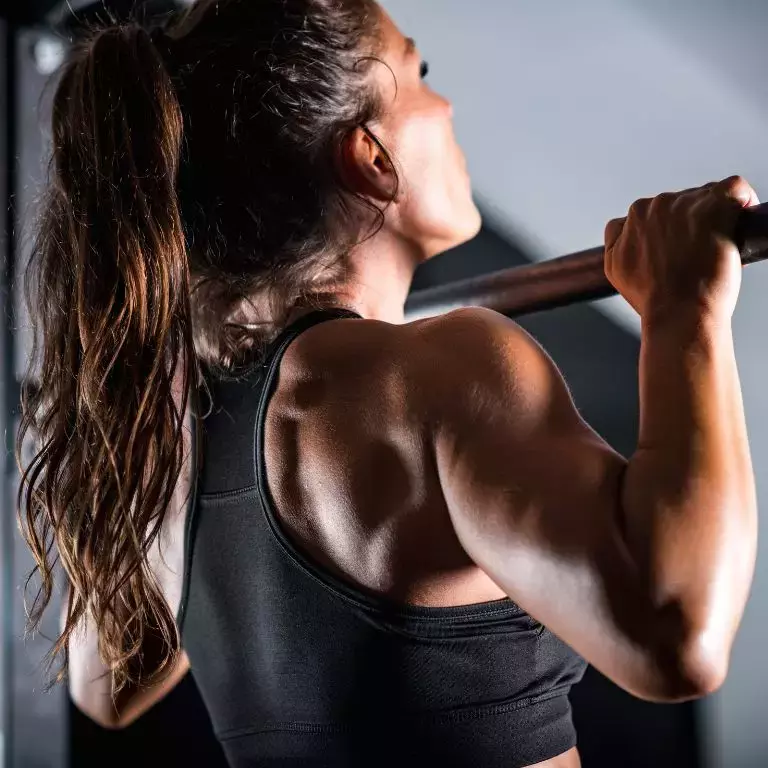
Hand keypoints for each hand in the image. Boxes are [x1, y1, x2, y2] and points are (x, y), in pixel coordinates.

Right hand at [604, 176, 758, 323]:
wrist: (678, 313)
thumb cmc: (654, 300)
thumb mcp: (615, 269)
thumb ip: (618, 242)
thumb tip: (627, 232)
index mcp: (632, 217)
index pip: (655, 211)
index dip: (670, 229)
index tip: (679, 248)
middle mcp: (655, 206)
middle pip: (681, 202)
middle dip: (692, 222)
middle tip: (698, 254)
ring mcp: (685, 205)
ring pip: (707, 197)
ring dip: (715, 218)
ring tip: (714, 249)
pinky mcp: (715, 207)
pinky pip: (734, 188)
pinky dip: (742, 201)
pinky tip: (739, 223)